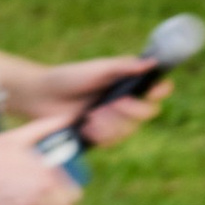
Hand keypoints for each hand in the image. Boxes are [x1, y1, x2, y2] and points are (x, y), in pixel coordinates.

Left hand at [38, 54, 171, 153]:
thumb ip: (124, 67)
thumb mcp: (98, 68)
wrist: (44, 96)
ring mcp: (113, 121)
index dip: (160, 91)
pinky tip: (86, 126)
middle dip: (131, 110)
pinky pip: (112, 141)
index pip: (154, 89)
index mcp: (127, 83)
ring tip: (91, 115)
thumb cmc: (70, 77)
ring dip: (111, 124)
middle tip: (114, 103)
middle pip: (146, 113)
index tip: (155, 90)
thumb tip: (152, 63)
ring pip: (128, 130)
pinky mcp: (100, 136)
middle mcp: (124, 103)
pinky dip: (99, 134)